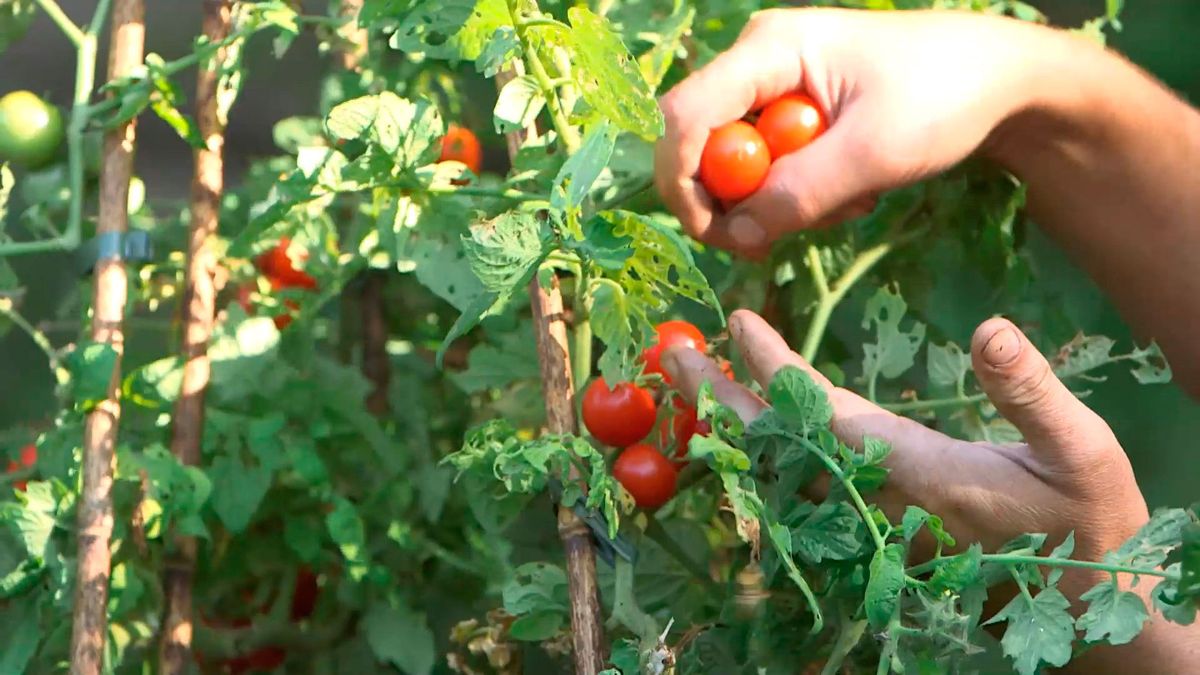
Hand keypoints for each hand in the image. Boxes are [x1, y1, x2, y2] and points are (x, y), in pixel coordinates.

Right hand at [654, 8, 1068, 254]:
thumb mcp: (874, 152)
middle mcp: (755, 64)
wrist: (999, 80)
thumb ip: (801, 192)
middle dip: (736, 201)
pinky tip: (848, 192)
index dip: (683, 181)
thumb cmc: (943, 96)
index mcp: (768, 50)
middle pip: (700, 146)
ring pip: (735, 168)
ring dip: (779, 203)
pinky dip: (798, 196)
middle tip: (781, 238)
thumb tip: (737, 232)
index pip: (685, 116)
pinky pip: (767, 170)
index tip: (718, 235)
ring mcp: (771, 89)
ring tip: (846, 203)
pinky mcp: (789, 116)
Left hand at [660, 310, 1147, 599]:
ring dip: (729, 426)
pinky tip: (739, 431)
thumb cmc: (1086, 521)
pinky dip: (757, 458)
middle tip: (671, 353)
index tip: (735, 322)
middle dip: (718, 398)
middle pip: (775, 448)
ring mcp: (867, 522)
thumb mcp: (1083, 452)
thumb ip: (1033, 393)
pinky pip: (794, 493)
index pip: (823, 414)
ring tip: (689, 383)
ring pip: (776, 474)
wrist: (1081, 607)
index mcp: (916, 472)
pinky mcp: (870, 532)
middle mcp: (874, 501)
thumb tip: (991, 330)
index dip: (775, 368)